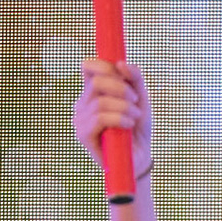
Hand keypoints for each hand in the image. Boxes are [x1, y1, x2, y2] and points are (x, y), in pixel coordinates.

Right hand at [72, 58, 152, 180]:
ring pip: (100, 101)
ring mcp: (80, 120)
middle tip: (135, 100)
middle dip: (121, 88)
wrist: (139, 157)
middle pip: (96, 81)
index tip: (123, 74)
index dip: (105, 65)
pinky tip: (128, 124)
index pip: (88, 67)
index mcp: (92, 92)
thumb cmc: (137, 127)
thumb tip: (121, 63)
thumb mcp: (141, 98)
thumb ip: (135, 78)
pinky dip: (118, 118)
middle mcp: (82, 103)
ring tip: (135, 116)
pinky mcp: (83, 135)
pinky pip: (100, 118)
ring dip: (124, 107)